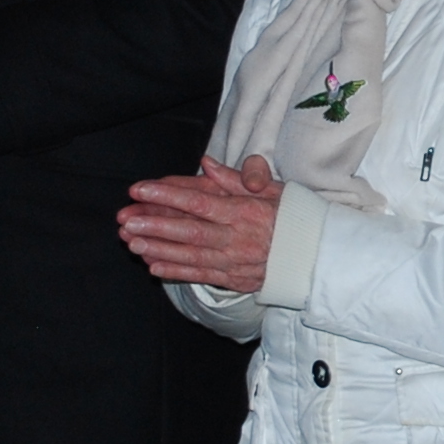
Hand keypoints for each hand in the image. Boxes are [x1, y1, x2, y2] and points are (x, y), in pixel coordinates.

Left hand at [120, 155, 283, 293]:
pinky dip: (177, 271)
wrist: (318, 256)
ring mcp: (235, 261)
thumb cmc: (294, 217)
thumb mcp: (272, 190)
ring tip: (132, 242)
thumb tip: (206, 164)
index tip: (140, 189)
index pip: (199, 201)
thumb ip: (235, 178)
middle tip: (126, 220)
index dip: (167, 195)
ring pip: (190, 255)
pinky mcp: (236, 280)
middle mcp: (238, 237)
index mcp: (245, 210)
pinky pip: (201, 275)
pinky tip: (154, 265)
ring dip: (158, 249)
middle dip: (155, 225)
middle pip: (189, 231)